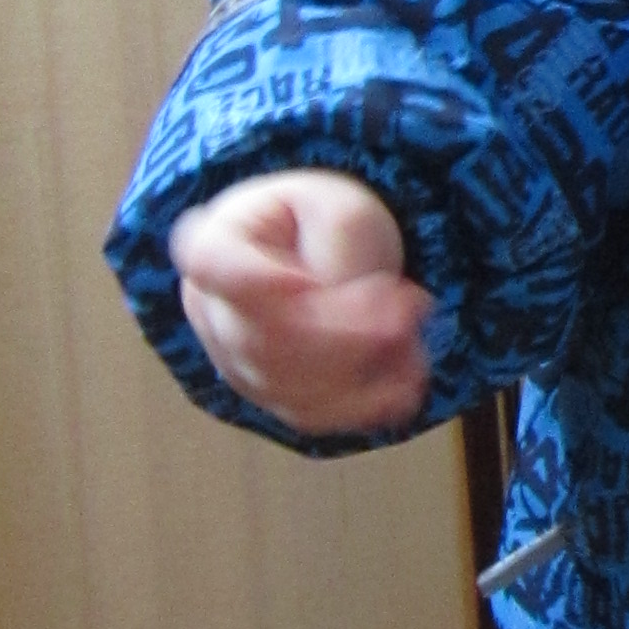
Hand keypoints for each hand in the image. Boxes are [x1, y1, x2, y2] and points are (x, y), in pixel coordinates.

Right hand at [170, 171, 429, 435]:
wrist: (325, 253)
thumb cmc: (325, 222)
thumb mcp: (341, 213)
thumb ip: (336, 261)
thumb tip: (347, 323)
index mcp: (216, 240)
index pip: (213, 264)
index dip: (253, 281)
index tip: (305, 284)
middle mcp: (214, 309)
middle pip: (263, 338)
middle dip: (346, 333)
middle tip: (413, 306)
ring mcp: (235, 361)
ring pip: (289, 385)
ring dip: (364, 368)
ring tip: (415, 334)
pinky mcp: (271, 396)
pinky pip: (311, 415)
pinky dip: (367, 403)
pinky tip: (408, 377)